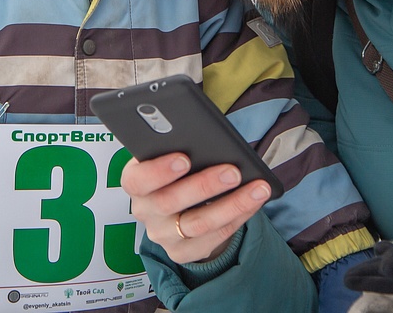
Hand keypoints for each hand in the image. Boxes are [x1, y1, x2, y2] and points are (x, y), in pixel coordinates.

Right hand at [119, 151, 272, 263]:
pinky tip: (254, 202)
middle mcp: (145, 211)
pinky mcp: (182, 252)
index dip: (159, 171)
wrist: (179, 205)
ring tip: (257, 188)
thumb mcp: (171, 154)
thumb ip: (180, 147)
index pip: (137, 180)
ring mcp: (163, 235)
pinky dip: (238, 217)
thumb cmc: (178, 169)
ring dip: (232, 204)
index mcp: (135, 181)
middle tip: (233, 171)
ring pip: (198, 224)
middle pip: (170, 202)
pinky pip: (213, 238)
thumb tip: (208, 140)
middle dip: (205, 186)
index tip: (184, 158)